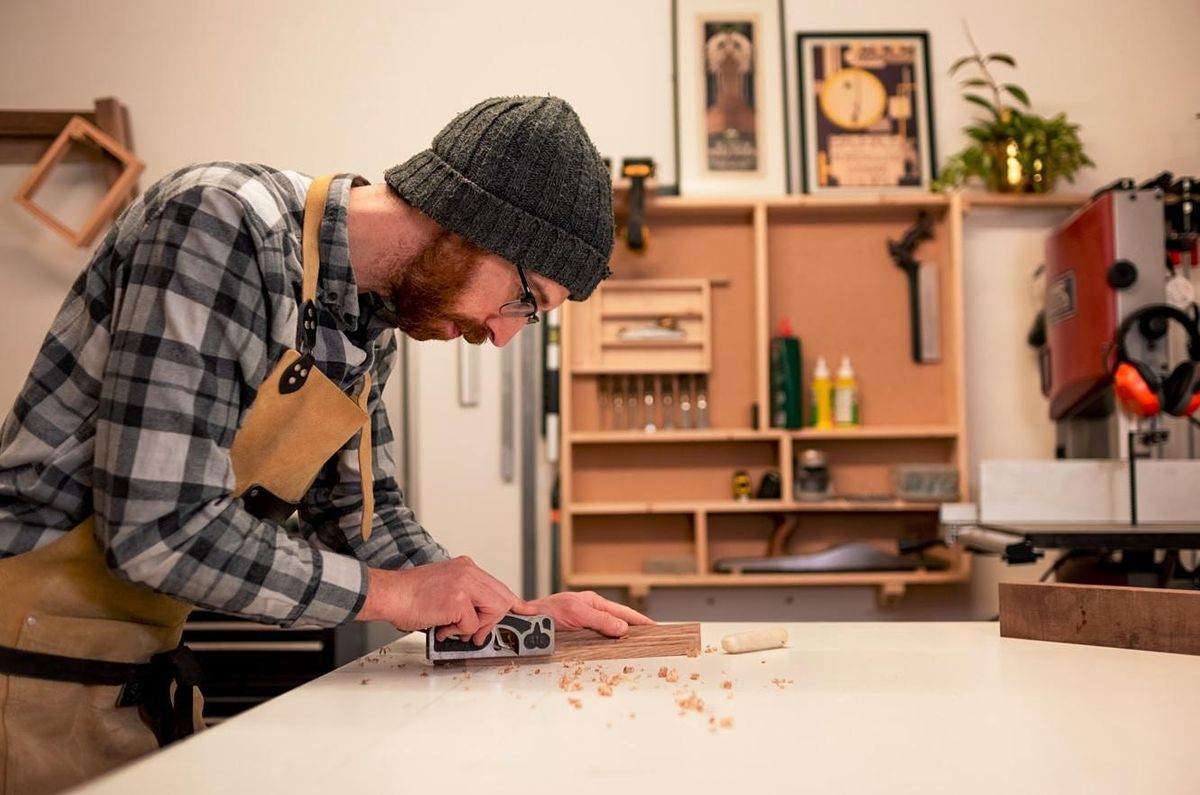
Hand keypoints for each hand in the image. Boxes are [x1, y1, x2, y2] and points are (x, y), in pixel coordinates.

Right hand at [356, 557, 519, 645]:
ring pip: (492, 612)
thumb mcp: (444, 589)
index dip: (514, 602)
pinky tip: (440, 626)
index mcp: (466, 567)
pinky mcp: (458, 600)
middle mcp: (469, 571)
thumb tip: (479, 622)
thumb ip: (466, 601)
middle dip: (493, 622)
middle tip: (476, 635)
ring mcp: (465, 584)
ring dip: (474, 628)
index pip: (499, 587)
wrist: (388, 594)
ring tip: (452, 628)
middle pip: (503, 600)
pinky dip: (457, 632)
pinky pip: (472, 625)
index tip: (527, 611)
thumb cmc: (409, 596)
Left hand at [513, 591, 653, 637]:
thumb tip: (623, 628)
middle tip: (652, 642)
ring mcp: (585, 626)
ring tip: (637, 651)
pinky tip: (613, 656)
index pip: (624, 612)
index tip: (656, 629)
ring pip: (609, 635)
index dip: (640, 621)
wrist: (524, 623)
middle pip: (619, 624)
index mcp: (595, 603)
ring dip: (621, 643)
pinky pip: (598, 645)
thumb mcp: (577, 612)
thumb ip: (600, 620)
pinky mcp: (578, 639)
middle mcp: (591, 613)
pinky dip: (607, 650)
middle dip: (634, 632)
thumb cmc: (547, 612)